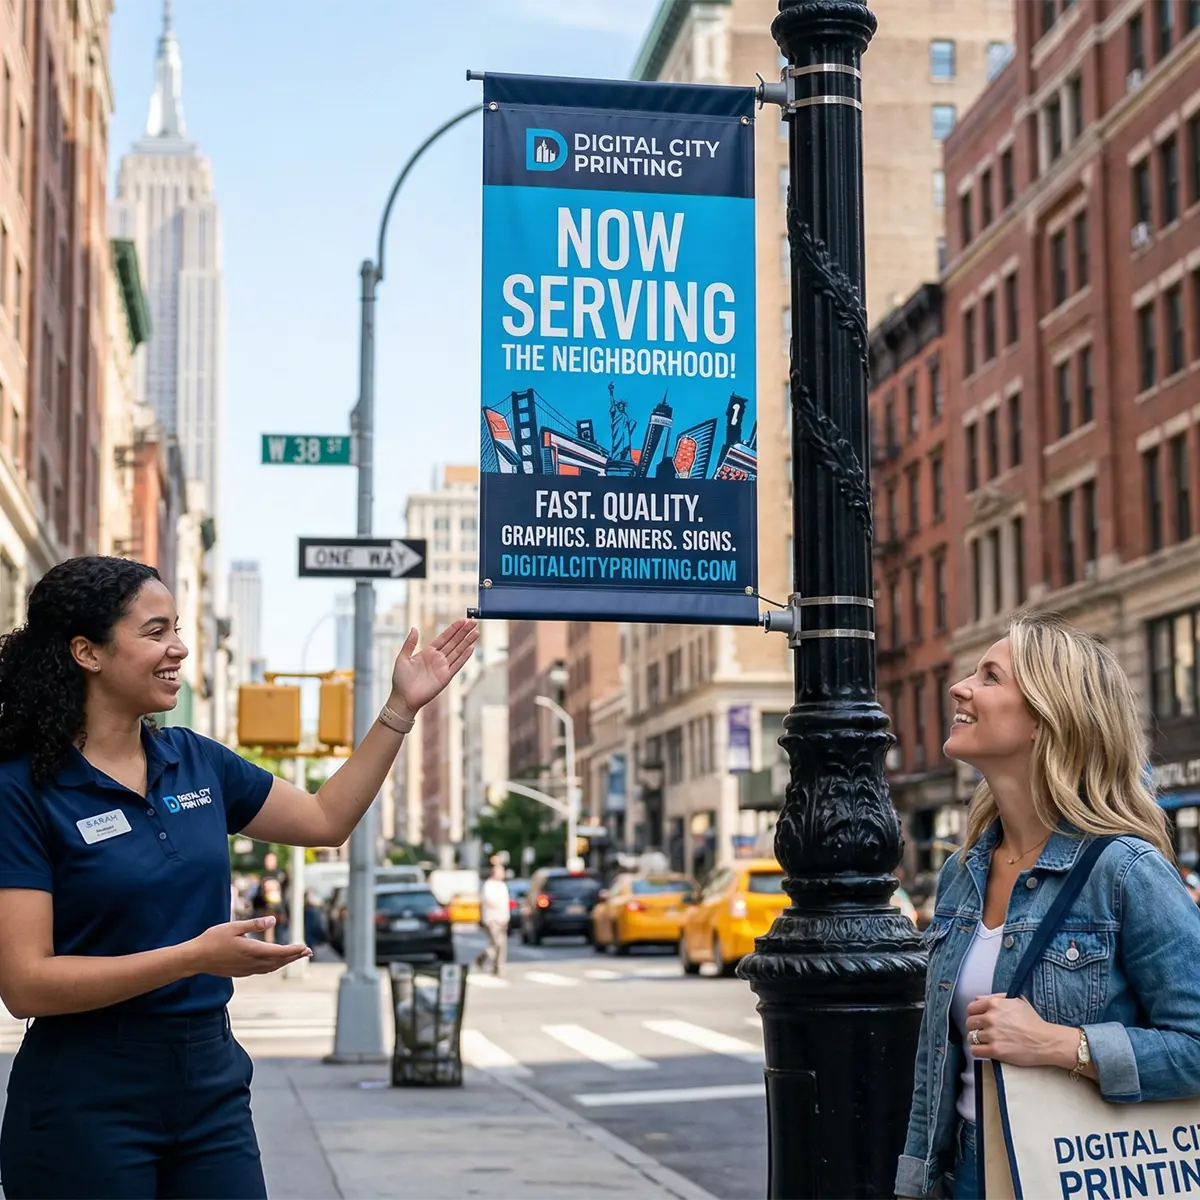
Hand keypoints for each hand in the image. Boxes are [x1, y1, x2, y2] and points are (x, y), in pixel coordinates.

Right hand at [187, 916, 311, 977]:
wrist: (195, 959)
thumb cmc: (213, 939)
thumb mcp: (234, 926)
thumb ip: (254, 924)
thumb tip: (273, 920)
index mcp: (251, 950)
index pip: (278, 952)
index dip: (293, 950)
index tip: (305, 947)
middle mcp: (251, 963)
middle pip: (278, 961)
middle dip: (294, 956)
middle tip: (308, 952)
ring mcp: (246, 970)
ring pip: (271, 967)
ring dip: (285, 962)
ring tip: (297, 957)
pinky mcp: (241, 972)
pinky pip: (263, 970)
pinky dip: (274, 966)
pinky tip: (276, 962)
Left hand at [389, 619, 478, 715]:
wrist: (404, 698)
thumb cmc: (401, 680)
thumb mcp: (402, 658)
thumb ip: (409, 643)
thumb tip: (414, 628)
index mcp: (428, 652)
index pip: (444, 637)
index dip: (453, 629)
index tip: (462, 620)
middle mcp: (438, 658)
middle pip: (454, 642)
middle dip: (464, 632)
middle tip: (473, 622)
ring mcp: (443, 667)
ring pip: (458, 651)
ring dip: (467, 642)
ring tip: (476, 632)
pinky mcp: (446, 677)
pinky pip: (457, 665)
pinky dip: (464, 657)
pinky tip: (471, 648)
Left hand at [965, 993, 1074, 1067]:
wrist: (1046, 1041)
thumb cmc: (1033, 1021)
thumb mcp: (1016, 1002)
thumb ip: (996, 998)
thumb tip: (978, 999)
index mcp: (994, 1004)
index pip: (971, 1008)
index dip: (974, 1014)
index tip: (979, 1020)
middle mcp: (991, 1018)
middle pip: (969, 1023)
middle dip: (974, 1028)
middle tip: (982, 1032)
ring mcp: (992, 1035)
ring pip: (971, 1037)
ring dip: (976, 1040)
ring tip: (985, 1042)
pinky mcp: (996, 1050)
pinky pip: (975, 1051)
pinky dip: (977, 1051)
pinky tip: (984, 1050)